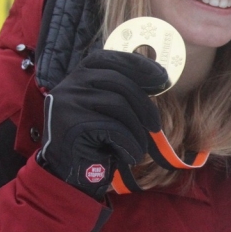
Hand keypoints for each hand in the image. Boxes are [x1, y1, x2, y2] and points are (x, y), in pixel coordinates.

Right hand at [37, 50, 169, 198]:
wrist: (70, 173)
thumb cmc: (96, 141)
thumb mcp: (108, 109)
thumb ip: (122, 90)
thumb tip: (159, 77)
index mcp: (78, 76)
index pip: (109, 58)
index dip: (137, 64)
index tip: (162, 77)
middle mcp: (69, 84)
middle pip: (118, 81)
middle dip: (144, 104)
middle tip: (155, 125)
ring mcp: (68, 102)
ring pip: (118, 104)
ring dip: (136, 130)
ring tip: (139, 147)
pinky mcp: (72, 124)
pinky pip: (113, 128)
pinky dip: (129, 144)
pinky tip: (129, 156)